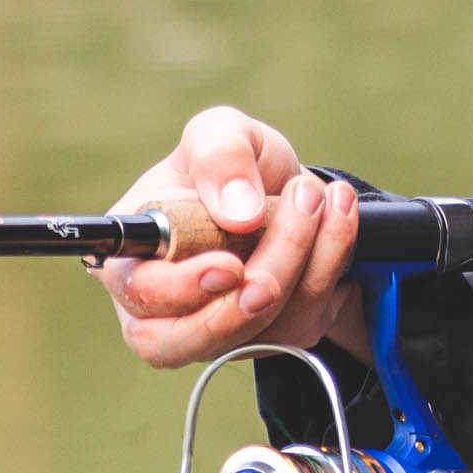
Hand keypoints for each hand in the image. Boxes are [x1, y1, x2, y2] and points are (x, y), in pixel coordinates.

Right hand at [95, 106, 363, 368]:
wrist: (288, 190)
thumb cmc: (235, 166)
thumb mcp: (222, 132)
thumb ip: (219, 155)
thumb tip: (237, 211)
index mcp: (134, 259)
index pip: (140, 295)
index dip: (181, 289)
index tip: (230, 265)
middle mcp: (167, 311)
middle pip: (195, 335)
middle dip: (253, 289)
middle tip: (295, 221)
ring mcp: (220, 333)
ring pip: (259, 331)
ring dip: (303, 260)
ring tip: (317, 195)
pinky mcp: (271, 340)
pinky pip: (302, 323)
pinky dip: (329, 263)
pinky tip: (338, 214)